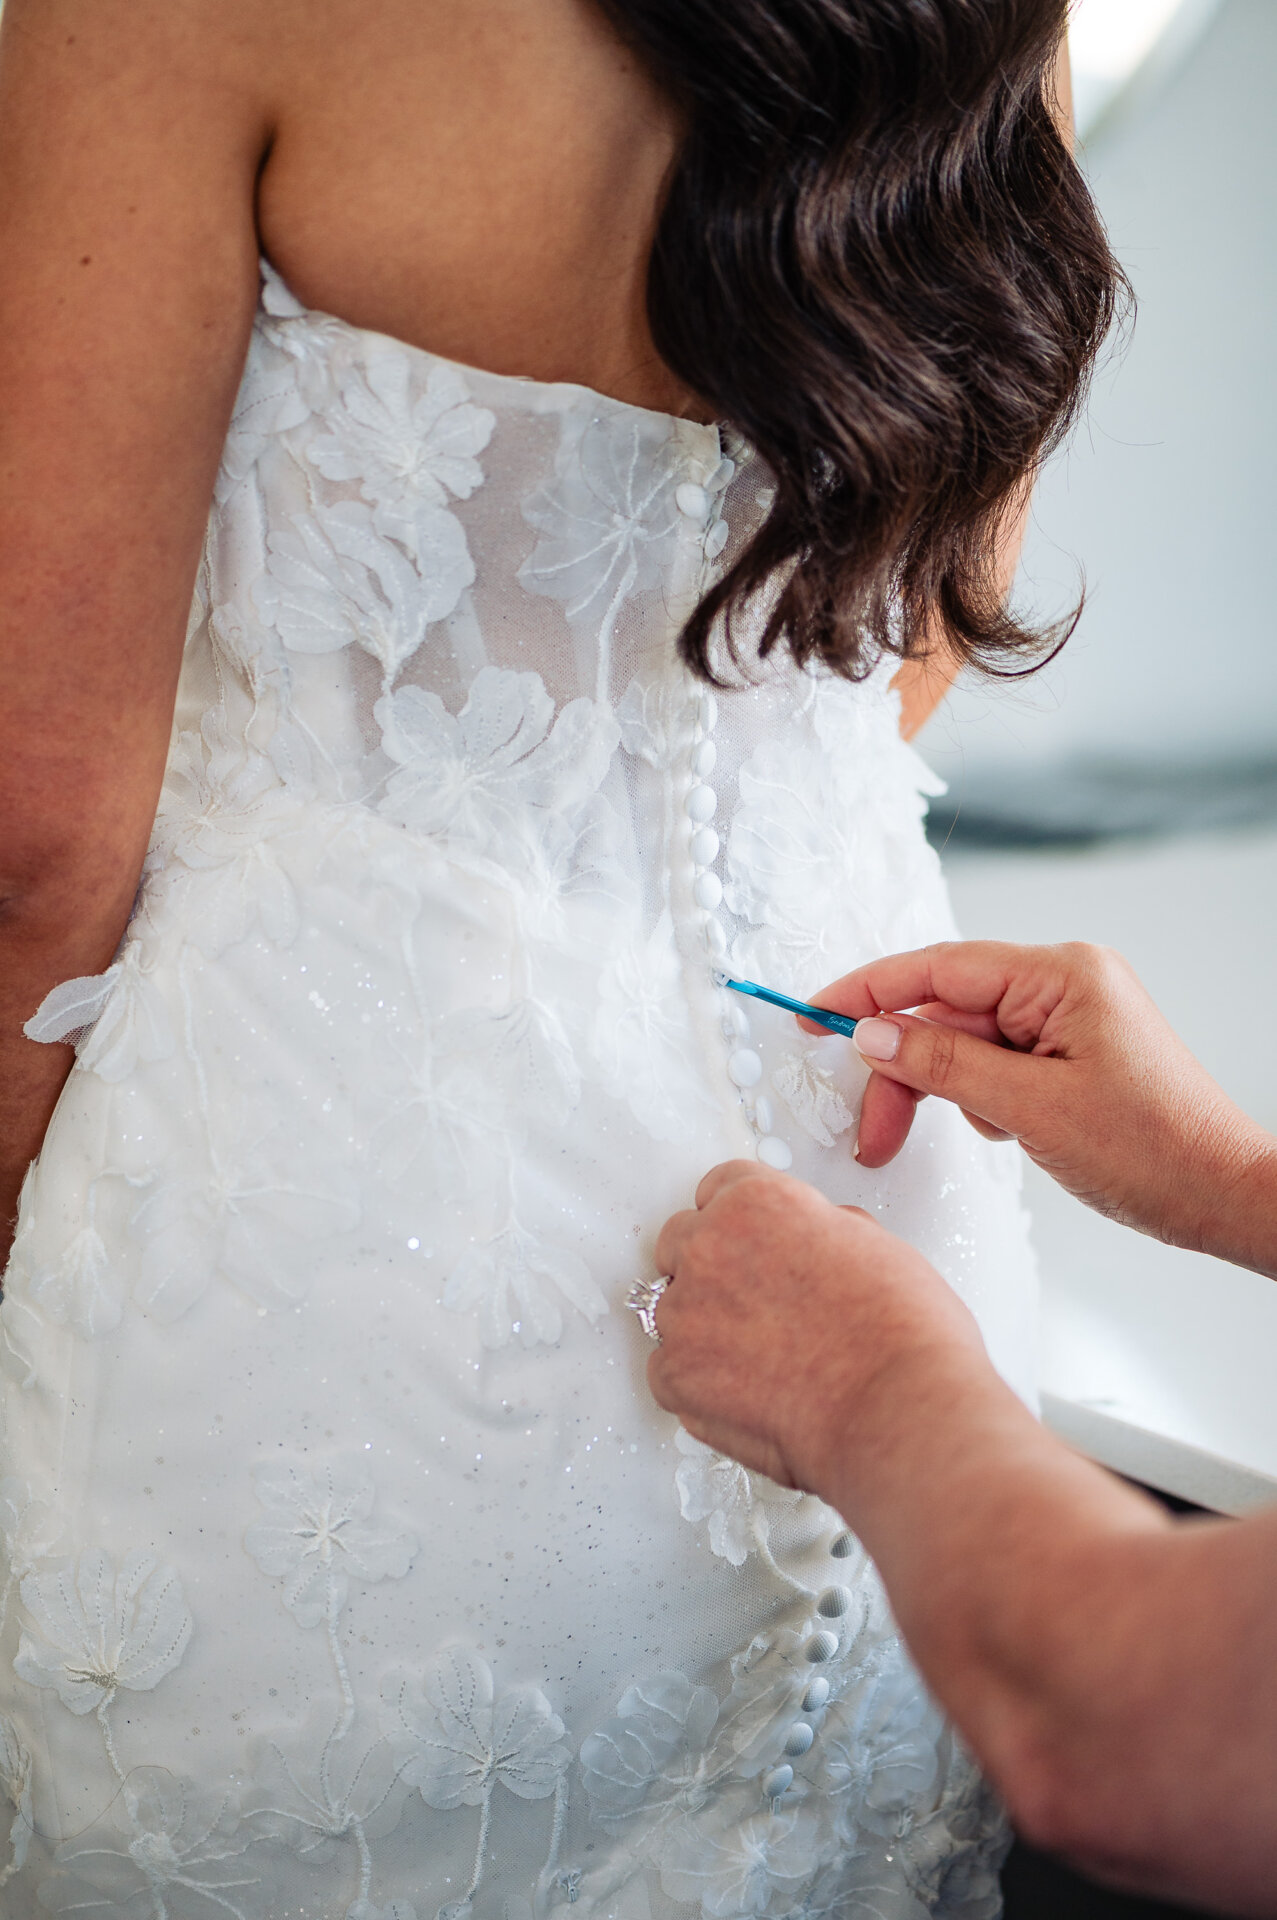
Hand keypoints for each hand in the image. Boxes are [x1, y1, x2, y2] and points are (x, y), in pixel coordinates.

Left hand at [648, 1160, 985, 1499]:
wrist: (898, 1406)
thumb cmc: (903, 1332)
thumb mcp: (872, 1244)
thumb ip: (818, 1232)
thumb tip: (807, 1244)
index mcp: (759, 1202)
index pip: (718, 1189)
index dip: (738, 1222)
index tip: (749, 1245)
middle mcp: (711, 1246)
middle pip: (681, 1242)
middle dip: (711, 1270)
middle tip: (756, 1307)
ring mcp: (686, 1311)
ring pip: (671, 1310)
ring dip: (703, 1330)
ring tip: (762, 1362)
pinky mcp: (676, 1374)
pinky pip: (666, 1372)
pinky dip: (697, 1386)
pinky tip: (747, 1396)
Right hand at [807, 941, 1276, 1272]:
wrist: (1223, 1195)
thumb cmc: (1157, 1150)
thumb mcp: (1032, 1108)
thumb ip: (944, 1064)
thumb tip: (873, 1033)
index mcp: (1061, 975)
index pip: (938, 969)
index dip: (868, 992)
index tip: (814, 1014)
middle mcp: (1063, 984)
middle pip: (945, 1012)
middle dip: (906, 1071)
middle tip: (873, 1131)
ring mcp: (1067, 1019)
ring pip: (966, 1043)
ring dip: (948, 1092)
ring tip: (982, 1138)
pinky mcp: (1068, 1054)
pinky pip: (996, 1064)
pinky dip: (982, 1100)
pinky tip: (1011, 1133)